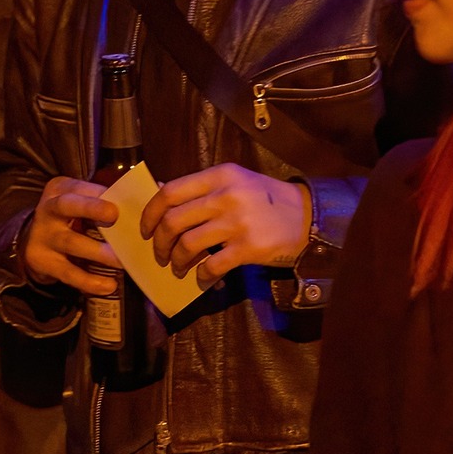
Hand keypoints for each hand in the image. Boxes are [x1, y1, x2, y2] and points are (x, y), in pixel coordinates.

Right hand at [21, 177, 121, 296]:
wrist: (33, 240)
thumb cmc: (69, 218)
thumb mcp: (79, 202)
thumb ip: (102, 202)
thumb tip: (139, 206)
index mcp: (61, 189)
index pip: (82, 188)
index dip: (101, 195)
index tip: (120, 202)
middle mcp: (48, 208)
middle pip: (68, 205)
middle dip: (91, 208)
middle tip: (114, 215)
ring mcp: (43, 236)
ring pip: (71, 242)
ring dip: (98, 253)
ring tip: (121, 262)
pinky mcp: (42, 261)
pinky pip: (68, 273)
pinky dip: (89, 281)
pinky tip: (108, 285)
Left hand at [140, 164, 310, 286]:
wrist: (306, 216)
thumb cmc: (265, 199)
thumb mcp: (234, 181)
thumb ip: (200, 187)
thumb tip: (160, 192)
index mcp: (219, 175)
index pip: (170, 193)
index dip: (150, 214)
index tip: (146, 229)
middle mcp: (226, 195)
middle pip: (174, 221)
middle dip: (160, 243)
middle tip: (160, 254)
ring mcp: (238, 222)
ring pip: (188, 245)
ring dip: (177, 261)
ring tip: (179, 268)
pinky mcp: (249, 248)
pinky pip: (212, 266)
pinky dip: (201, 276)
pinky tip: (202, 278)